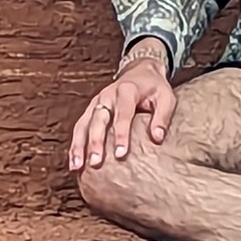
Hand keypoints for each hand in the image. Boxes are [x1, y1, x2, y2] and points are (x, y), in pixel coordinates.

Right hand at [71, 45, 175, 172]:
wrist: (140, 73)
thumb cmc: (155, 89)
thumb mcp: (166, 97)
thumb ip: (162, 117)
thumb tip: (157, 138)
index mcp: (127, 90)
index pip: (123, 114)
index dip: (121, 134)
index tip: (120, 154)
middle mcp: (107, 95)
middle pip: (98, 119)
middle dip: (95, 142)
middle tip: (95, 163)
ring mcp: (96, 103)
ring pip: (83, 124)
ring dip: (79, 145)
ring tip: (77, 167)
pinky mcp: (91, 110)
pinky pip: (80, 127)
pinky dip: (75, 145)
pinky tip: (74, 163)